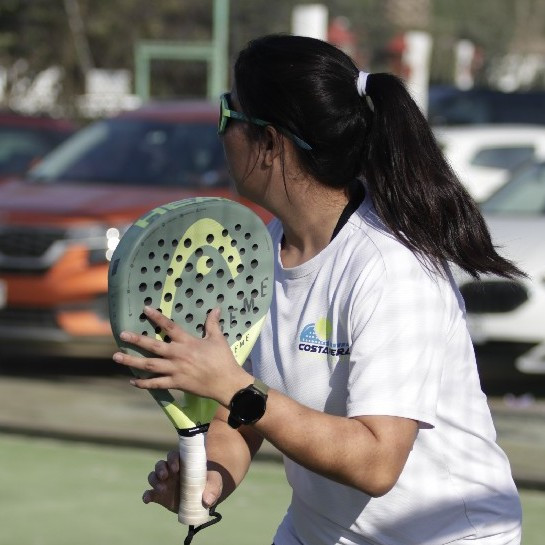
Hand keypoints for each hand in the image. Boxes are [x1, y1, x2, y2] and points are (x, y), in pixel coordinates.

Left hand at [112, 306, 250, 405]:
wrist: (226, 382)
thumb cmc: (223, 360)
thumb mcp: (218, 339)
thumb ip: (212, 324)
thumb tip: (216, 308)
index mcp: (187, 342)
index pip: (169, 327)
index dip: (156, 317)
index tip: (145, 310)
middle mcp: (177, 355)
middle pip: (153, 346)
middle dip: (136, 340)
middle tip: (122, 335)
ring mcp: (175, 370)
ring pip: (149, 365)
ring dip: (132, 361)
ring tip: (116, 357)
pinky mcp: (176, 383)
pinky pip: (156, 384)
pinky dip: (143, 383)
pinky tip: (133, 381)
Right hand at [143, 449, 222, 510]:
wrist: (203, 499)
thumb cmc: (209, 484)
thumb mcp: (215, 483)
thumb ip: (213, 488)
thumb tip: (207, 500)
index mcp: (182, 463)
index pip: (173, 455)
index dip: (172, 459)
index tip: (176, 468)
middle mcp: (170, 471)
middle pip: (160, 464)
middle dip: (161, 469)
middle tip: (165, 476)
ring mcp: (164, 483)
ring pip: (153, 476)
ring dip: (155, 481)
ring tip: (162, 489)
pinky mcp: (159, 496)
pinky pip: (149, 493)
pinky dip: (147, 495)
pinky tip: (147, 499)